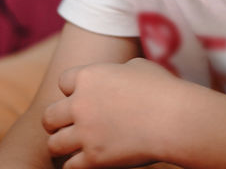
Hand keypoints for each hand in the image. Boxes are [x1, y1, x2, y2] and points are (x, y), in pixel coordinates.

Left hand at [42, 57, 186, 168]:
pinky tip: (87, 161)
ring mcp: (85, 132)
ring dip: (63, 145)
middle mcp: (80, 104)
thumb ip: (116, 71)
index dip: (72, 90)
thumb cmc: (163, 89)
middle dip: (57, 121)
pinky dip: (76, 165)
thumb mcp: (138, 67)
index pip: (63, 82)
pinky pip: (69, 166)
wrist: (176, 119)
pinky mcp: (94, 158)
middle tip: (68, 126)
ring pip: (54, 144)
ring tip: (74, 147)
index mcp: (89, 76)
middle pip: (49, 115)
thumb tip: (114, 76)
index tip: (83, 97)